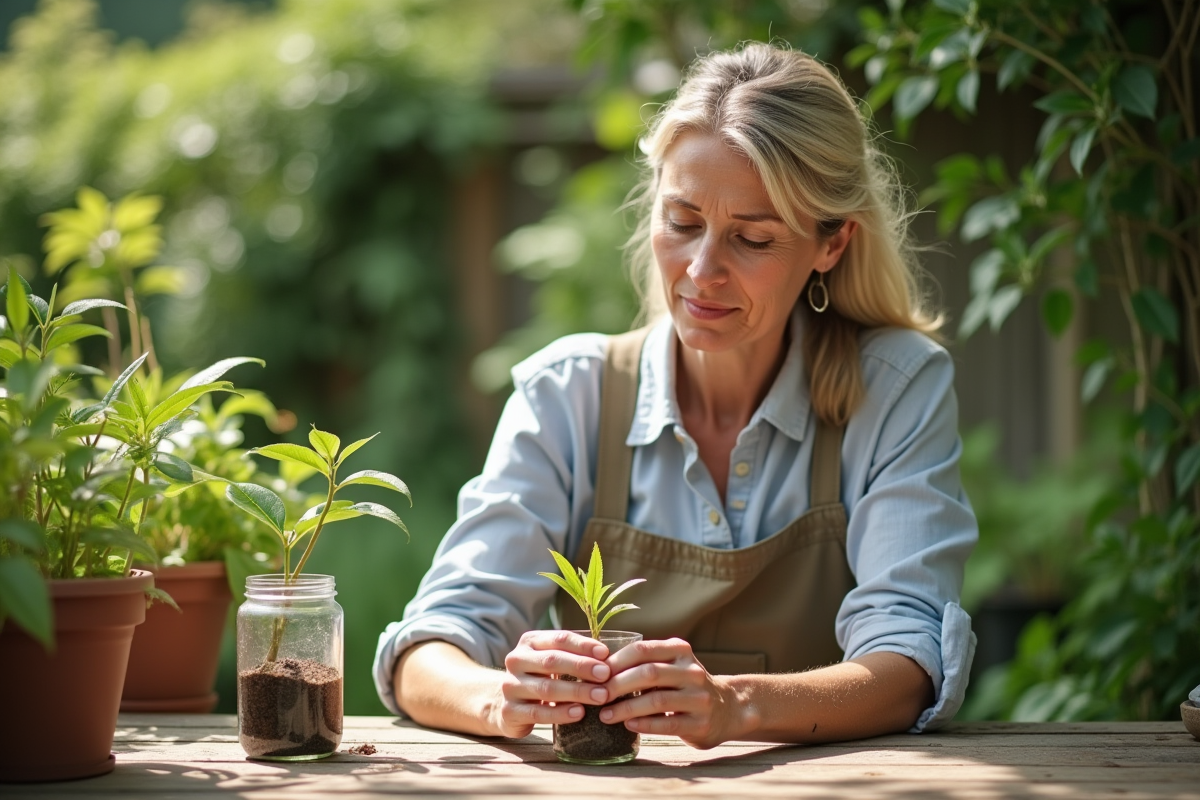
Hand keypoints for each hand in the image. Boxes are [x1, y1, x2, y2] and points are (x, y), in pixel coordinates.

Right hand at [489, 630, 612, 737]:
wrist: (506, 705)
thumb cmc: (539, 679)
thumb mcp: (551, 662)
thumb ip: (573, 656)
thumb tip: (607, 658)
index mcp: (529, 642)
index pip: (558, 638)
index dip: (583, 645)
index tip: (605, 654)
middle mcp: (516, 660)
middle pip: (552, 661)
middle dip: (582, 667)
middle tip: (606, 675)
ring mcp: (510, 686)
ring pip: (546, 688)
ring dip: (576, 692)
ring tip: (600, 696)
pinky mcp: (509, 711)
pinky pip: (538, 712)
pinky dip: (561, 713)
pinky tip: (579, 713)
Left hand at [597, 638, 746, 748]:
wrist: (727, 708)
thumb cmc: (684, 686)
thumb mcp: (670, 665)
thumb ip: (643, 663)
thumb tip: (597, 668)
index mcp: (679, 650)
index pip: (642, 650)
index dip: (615, 661)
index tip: (595, 674)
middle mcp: (692, 671)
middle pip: (648, 673)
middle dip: (617, 685)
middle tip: (596, 696)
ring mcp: (699, 697)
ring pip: (657, 700)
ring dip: (626, 708)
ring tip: (605, 715)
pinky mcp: (701, 722)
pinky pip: (668, 724)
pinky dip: (644, 724)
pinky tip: (628, 725)